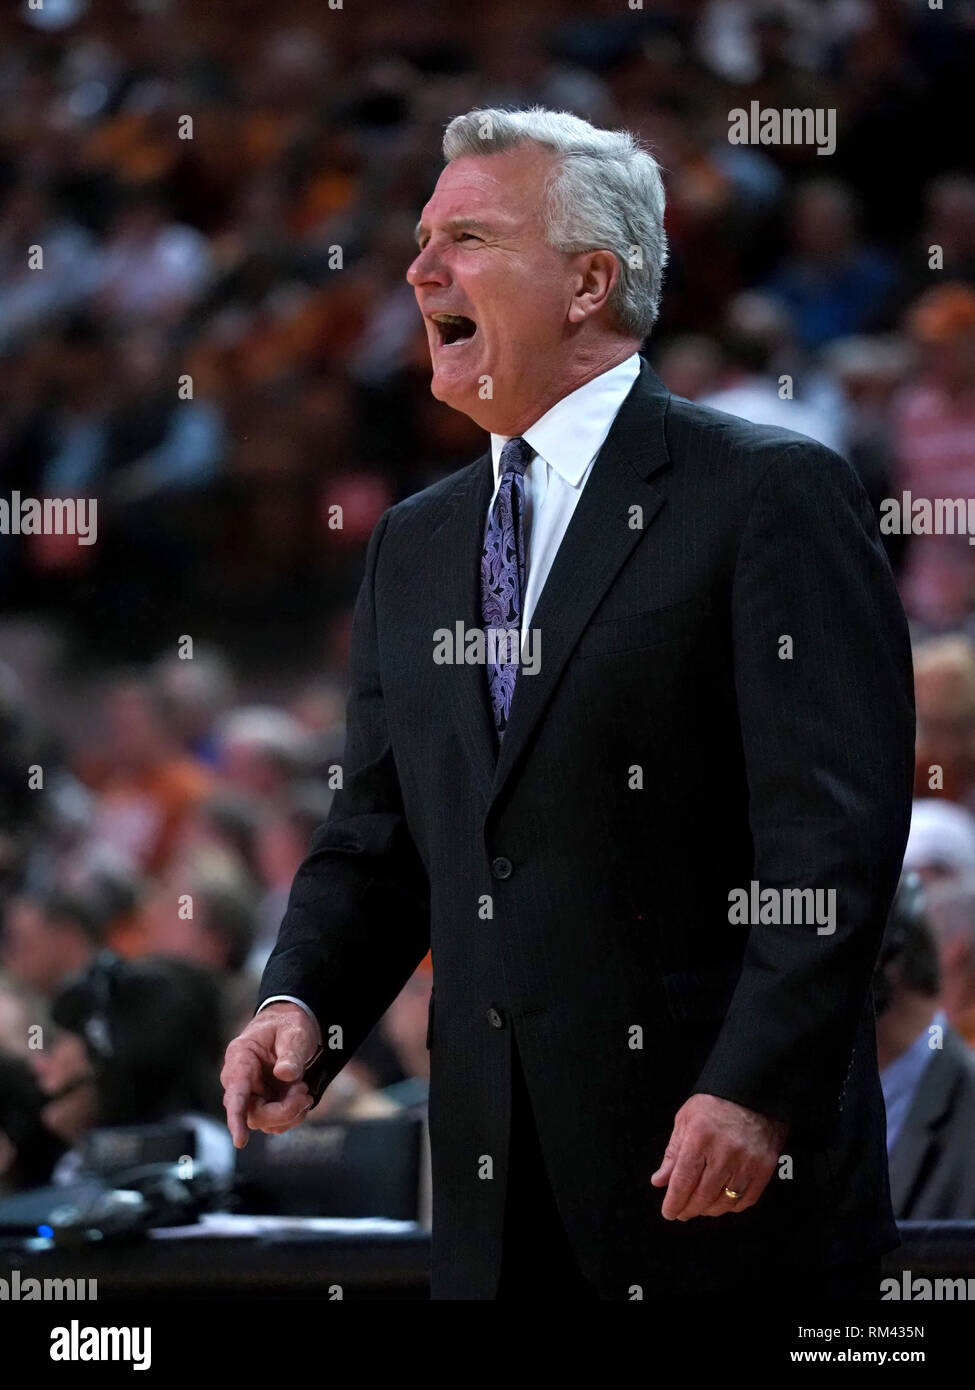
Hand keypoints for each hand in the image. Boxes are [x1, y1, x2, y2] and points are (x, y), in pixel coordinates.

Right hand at [220, 1002, 322, 1148]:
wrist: (290, 1024)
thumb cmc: (287, 1025)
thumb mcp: (293, 1031)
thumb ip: (291, 1052)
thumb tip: (285, 1075)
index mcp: (240, 1058)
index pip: (235, 1092)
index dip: (236, 1117)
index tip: (240, 1141)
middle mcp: (241, 1081)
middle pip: (254, 1113)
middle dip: (283, 1111)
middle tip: (305, 1092)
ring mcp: (252, 1094)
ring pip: (265, 1122)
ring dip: (290, 1113)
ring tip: (304, 1089)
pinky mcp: (264, 1103)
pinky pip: (275, 1122)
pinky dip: (293, 1115)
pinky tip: (301, 1097)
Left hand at [650, 1092, 787, 1220]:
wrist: (753, 1092)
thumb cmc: (714, 1104)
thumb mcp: (686, 1120)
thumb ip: (673, 1153)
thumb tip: (659, 1181)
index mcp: (700, 1137)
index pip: (683, 1180)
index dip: (674, 1201)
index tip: (669, 1213)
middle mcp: (725, 1152)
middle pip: (703, 1195)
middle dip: (689, 1209)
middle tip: (682, 1213)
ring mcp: (747, 1161)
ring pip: (724, 1202)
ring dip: (709, 1209)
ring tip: (700, 1207)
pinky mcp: (765, 1168)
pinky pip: (746, 1199)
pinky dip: (731, 1206)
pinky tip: (722, 1202)